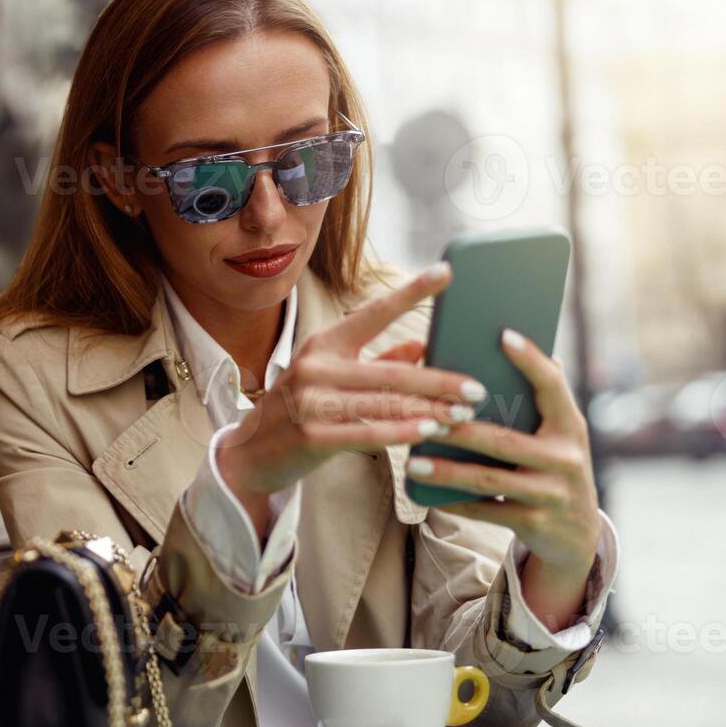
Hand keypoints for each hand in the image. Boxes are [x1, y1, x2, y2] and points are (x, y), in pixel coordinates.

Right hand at [218, 263, 486, 534]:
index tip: (446, 272)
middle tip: (475, 388)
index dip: (411, 292)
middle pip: (391, 372)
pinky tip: (427, 432)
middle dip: (439, 381)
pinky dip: (400, 433)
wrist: (249, 454)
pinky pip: (366, 433)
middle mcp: (316, 367)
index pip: (375, 313)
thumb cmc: (298, 411)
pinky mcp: (311, 435)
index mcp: (324, 344)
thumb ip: (376, 361)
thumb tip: (420, 346)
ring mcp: (311, 401)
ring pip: (384, 404)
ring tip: (462, 415)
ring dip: (428, 410)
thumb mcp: (331, 378)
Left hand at [405, 328, 601, 630]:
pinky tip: (426, 495)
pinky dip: (454, 503)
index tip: (503, 334)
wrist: (578, 534)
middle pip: (503, 440)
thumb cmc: (553, 469)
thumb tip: (531, 348)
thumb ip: (542, 401)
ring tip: (412, 464)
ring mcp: (553, 493)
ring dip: (447, 472)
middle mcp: (567, 458)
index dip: (530, 360)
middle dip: (459, 430)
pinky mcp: (536, 523)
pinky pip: (487, 511)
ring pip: (489, 478)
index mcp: (570, 426)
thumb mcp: (557, 436)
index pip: (552, 386)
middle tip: (424, 419)